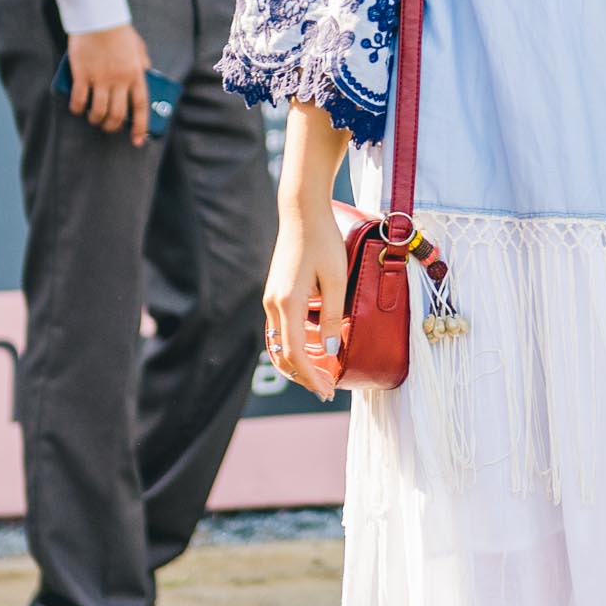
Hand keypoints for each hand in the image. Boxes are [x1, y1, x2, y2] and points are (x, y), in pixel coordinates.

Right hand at [65, 22, 150, 144]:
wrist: (97, 16)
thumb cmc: (118, 31)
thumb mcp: (138, 47)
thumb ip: (143, 62)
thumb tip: (147, 74)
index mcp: (136, 74)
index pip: (141, 107)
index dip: (140, 127)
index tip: (138, 140)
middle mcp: (119, 80)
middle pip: (118, 115)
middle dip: (112, 126)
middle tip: (108, 127)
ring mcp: (100, 79)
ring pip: (99, 111)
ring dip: (96, 120)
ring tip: (93, 119)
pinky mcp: (82, 75)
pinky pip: (79, 100)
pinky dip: (78, 109)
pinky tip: (77, 109)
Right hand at [263, 204, 349, 402]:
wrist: (302, 213)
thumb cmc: (323, 241)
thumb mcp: (335, 279)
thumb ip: (331, 316)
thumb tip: (330, 350)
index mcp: (288, 303)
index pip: (296, 353)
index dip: (311, 377)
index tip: (327, 391)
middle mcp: (273, 305)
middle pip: (283, 354)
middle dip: (304, 376)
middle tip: (327, 390)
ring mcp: (271, 300)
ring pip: (280, 344)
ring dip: (297, 364)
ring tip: (320, 375)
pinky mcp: (275, 294)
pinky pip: (281, 330)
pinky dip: (294, 347)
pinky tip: (311, 351)